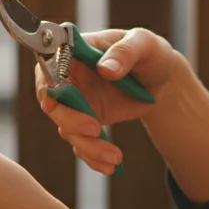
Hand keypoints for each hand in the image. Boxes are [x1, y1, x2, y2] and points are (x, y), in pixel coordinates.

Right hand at [37, 27, 184, 174]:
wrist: (163, 81)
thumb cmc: (150, 53)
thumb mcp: (144, 43)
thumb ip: (125, 51)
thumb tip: (105, 69)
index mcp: (75, 52)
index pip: (49, 66)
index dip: (45, 86)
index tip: (51, 105)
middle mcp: (70, 78)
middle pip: (54, 103)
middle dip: (70, 121)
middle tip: (95, 130)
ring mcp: (77, 103)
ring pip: (67, 129)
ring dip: (88, 146)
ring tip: (114, 157)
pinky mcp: (87, 123)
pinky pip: (82, 144)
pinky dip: (94, 158)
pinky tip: (112, 165)